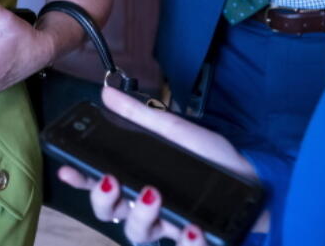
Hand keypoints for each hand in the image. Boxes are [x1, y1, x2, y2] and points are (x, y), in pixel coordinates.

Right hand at [57, 85, 257, 243]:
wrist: (258, 180)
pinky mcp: (194, 238)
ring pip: (138, 234)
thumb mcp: (176, 131)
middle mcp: (148, 206)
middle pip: (111, 214)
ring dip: (142, 216)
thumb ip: (139, 116)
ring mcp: (170, 225)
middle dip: (104, 200)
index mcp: (139, 179)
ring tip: (155, 195)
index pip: (100, 183)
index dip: (79, 179)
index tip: (67, 167)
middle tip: (111, 181)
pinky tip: (190, 227)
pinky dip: (185, 242)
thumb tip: (106, 94)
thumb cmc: (214, 157)